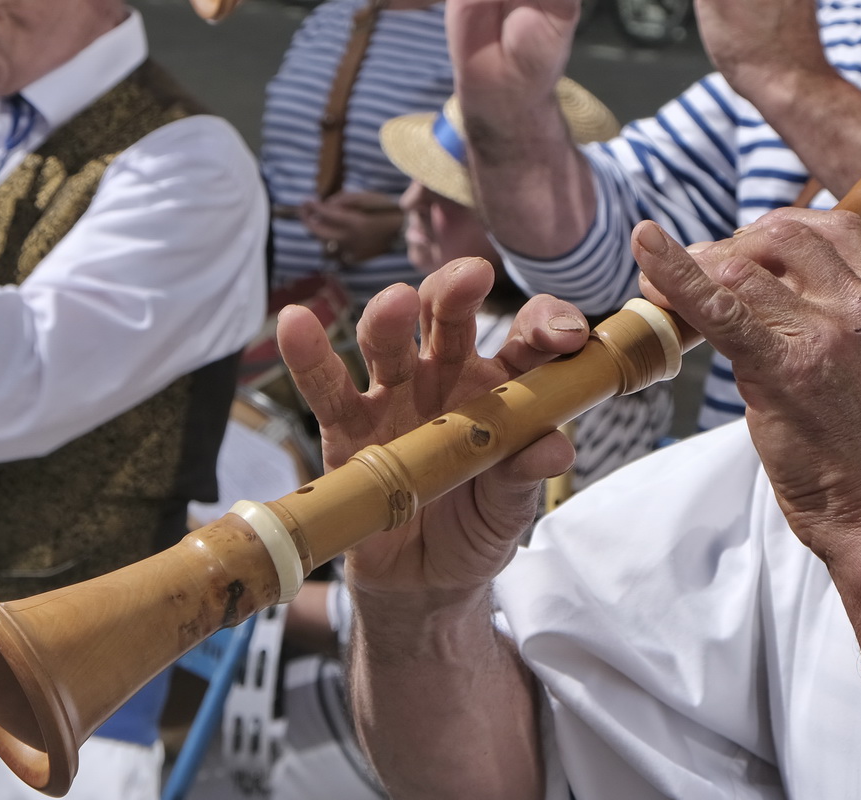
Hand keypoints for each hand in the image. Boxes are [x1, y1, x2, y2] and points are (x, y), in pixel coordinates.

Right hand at [279, 258, 586, 602]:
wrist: (423, 582)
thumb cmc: (477, 526)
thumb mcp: (510, 508)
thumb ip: (525, 474)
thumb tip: (555, 447)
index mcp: (501, 386)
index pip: (527, 337)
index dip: (547, 324)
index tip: (565, 336)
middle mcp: (447, 376)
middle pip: (449, 317)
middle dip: (457, 292)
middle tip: (471, 278)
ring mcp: (394, 396)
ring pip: (388, 343)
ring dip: (390, 318)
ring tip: (394, 304)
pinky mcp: (347, 428)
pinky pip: (328, 387)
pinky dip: (310, 355)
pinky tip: (295, 323)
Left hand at [301, 189, 403, 264]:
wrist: (405, 231)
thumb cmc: (386, 209)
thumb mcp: (366, 198)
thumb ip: (343, 200)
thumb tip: (324, 205)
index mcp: (356, 223)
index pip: (326, 214)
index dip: (313, 206)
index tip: (305, 200)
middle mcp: (352, 240)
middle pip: (319, 233)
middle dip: (307, 220)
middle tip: (304, 209)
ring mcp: (352, 252)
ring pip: (325, 243)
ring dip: (318, 230)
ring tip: (317, 218)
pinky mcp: (355, 258)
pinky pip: (335, 249)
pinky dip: (330, 240)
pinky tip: (332, 231)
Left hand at [631, 209, 860, 561]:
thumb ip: (840, 319)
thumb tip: (772, 286)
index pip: (832, 227)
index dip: (775, 233)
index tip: (742, 252)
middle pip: (781, 236)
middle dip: (728, 246)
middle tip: (695, 273)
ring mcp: (829, 335)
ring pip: (742, 267)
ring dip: (694, 269)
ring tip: (661, 287)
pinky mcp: (786, 370)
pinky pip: (720, 306)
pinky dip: (675, 272)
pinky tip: (646, 249)